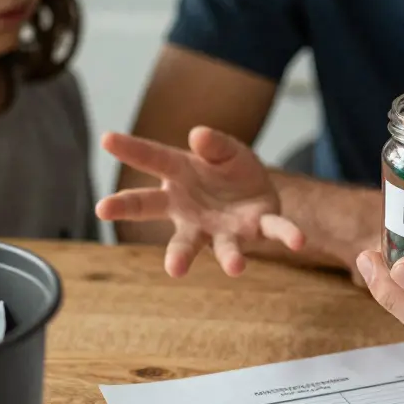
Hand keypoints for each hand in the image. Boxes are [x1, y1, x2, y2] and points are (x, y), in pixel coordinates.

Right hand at [95, 126, 304, 277]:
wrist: (257, 197)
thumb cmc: (230, 172)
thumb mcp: (226, 149)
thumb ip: (214, 144)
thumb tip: (198, 135)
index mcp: (179, 177)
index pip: (151, 159)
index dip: (130, 148)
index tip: (106, 137)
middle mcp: (188, 208)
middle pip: (151, 207)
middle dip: (127, 208)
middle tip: (104, 207)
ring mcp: (215, 226)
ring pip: (205, 244)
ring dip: (221, 255)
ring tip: (234, 268)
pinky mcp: (251, 232)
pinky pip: (271, 233)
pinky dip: (286, 236)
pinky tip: (300, 242)